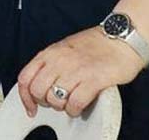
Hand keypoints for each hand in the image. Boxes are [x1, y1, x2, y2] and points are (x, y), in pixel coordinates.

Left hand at [17, 26, 144, 118]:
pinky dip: (75, 110)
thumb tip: (40, 83)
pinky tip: (80, 106)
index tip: (31, 107)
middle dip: (46, 102)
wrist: (123, 38)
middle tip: (57, 101)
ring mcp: (76, 70)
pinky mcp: (93, 79)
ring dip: (62, 106)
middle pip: (38, 91)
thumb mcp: (65, 48)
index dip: (25, 97)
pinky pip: (75, 103)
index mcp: (51, 52)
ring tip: (71, 102)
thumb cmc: (97, 44)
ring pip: (55, 99)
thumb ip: (51, 63)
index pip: (25, 77)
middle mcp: (60, 60)